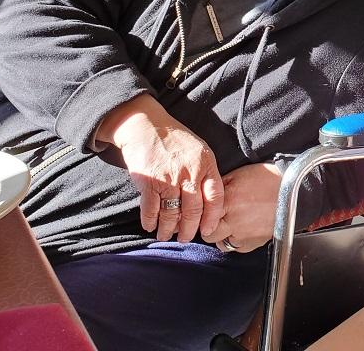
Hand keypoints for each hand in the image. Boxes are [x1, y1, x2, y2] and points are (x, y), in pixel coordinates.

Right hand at [97, 94, 224, 242]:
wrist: (146, 125)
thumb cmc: (175, 140)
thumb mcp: (200, 151)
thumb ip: (206, 173)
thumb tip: (209, 202)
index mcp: (206, 164)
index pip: (216, 197)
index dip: (213, 217)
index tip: (208, 230)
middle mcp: (190, 173)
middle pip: (194, 210)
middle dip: (189, 230)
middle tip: (185, 238)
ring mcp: (169, 178)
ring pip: (172, 214)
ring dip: (168, 229)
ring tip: (165, 235)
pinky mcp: (149, 181)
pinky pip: (151, 209)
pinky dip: (150, 221)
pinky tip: (150, 226)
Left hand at [201, 162, 281, 253]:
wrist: (294, 189)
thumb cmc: (267, 178)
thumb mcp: (238, 175)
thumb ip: (219, 188)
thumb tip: (204, 197)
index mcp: (228, 200)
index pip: (202, 217)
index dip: (202, 216)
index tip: (203, 215)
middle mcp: (234, 220)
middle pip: (209, 235)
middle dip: (209, 228)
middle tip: (217, 219)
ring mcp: (244, 234)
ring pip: (222, 244)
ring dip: (223, 235)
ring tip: (232, 223)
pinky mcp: (254, 243)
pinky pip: (237, 248)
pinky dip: (238, 240)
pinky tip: (244, 227)